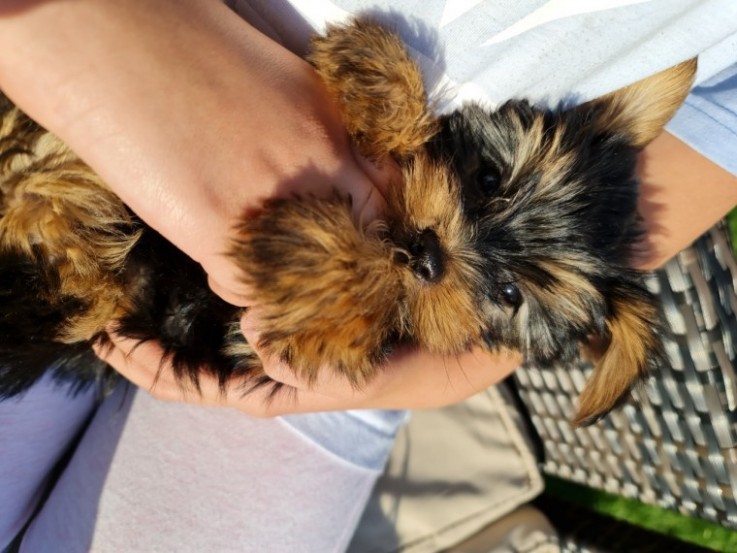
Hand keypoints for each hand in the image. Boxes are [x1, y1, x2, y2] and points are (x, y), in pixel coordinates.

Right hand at [0, 0, 383, 305]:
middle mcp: (310, 167)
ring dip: (279, 281)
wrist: (111, 36)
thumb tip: (319, 181)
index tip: (350, 251)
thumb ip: (311, 136)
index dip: (370, 237)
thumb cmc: (185, 49)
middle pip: (351, 251)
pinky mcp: (213, 226)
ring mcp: (266, 199)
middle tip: (304, 276)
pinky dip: (236, 287)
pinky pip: (245, 287)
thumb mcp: (277, 84)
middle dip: (334, 273)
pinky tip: (215, 259)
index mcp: (327, 127)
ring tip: (250, 260)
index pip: (382, 203)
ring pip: (298, 277)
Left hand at [95, 321, 521, 414]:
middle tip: (107, 329)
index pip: (196, 384)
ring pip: (210, 345)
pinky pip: (238, 313)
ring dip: (172, 331)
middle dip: (148, 354)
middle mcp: (267, 366)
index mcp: (273, 386)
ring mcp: (276, 344)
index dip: (150, 366)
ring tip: (135, 312)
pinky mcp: (291, 319)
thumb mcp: (345, 371)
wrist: (441, 347)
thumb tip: (248, 333)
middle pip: (193, 369)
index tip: (114, 340)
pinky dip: (212, 303)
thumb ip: (300, 363)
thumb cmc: (394, 364)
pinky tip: (198, 283)